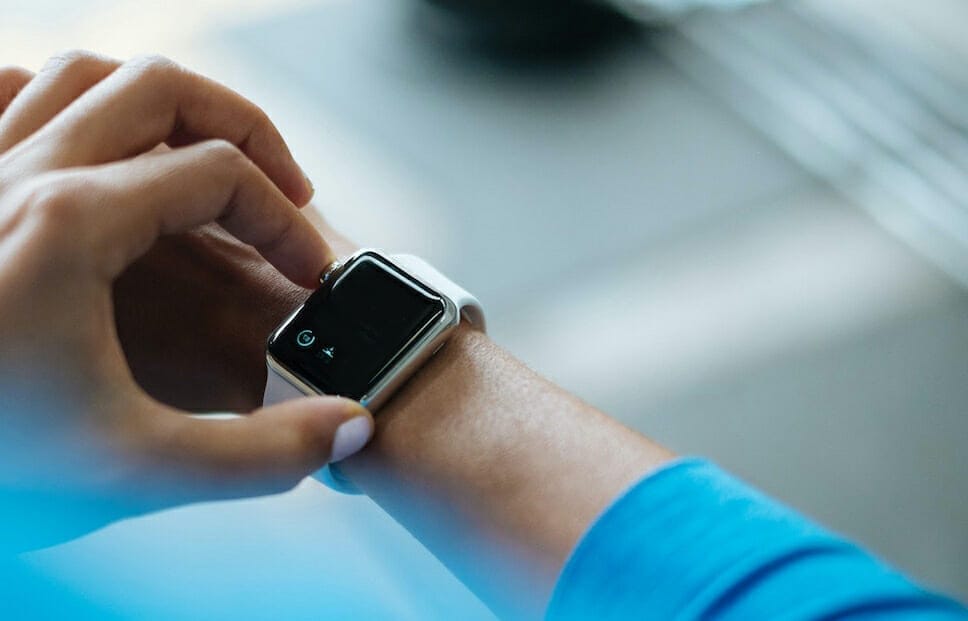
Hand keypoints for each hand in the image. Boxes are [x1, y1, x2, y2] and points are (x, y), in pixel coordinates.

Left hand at [0, 52, 373, 549]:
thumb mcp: (133, 472)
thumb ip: (259, 456)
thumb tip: (349, 429)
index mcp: (74, 223)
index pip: (222, 175)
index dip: (288, 222)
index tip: (309, 276)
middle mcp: (20, 174)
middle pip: (165, 89)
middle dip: (247, 130)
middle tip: (285, 187)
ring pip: (85, 75)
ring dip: (164, 105)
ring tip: (205, 158)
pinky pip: (5, 96)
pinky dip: (61, 101)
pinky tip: (90, 146)